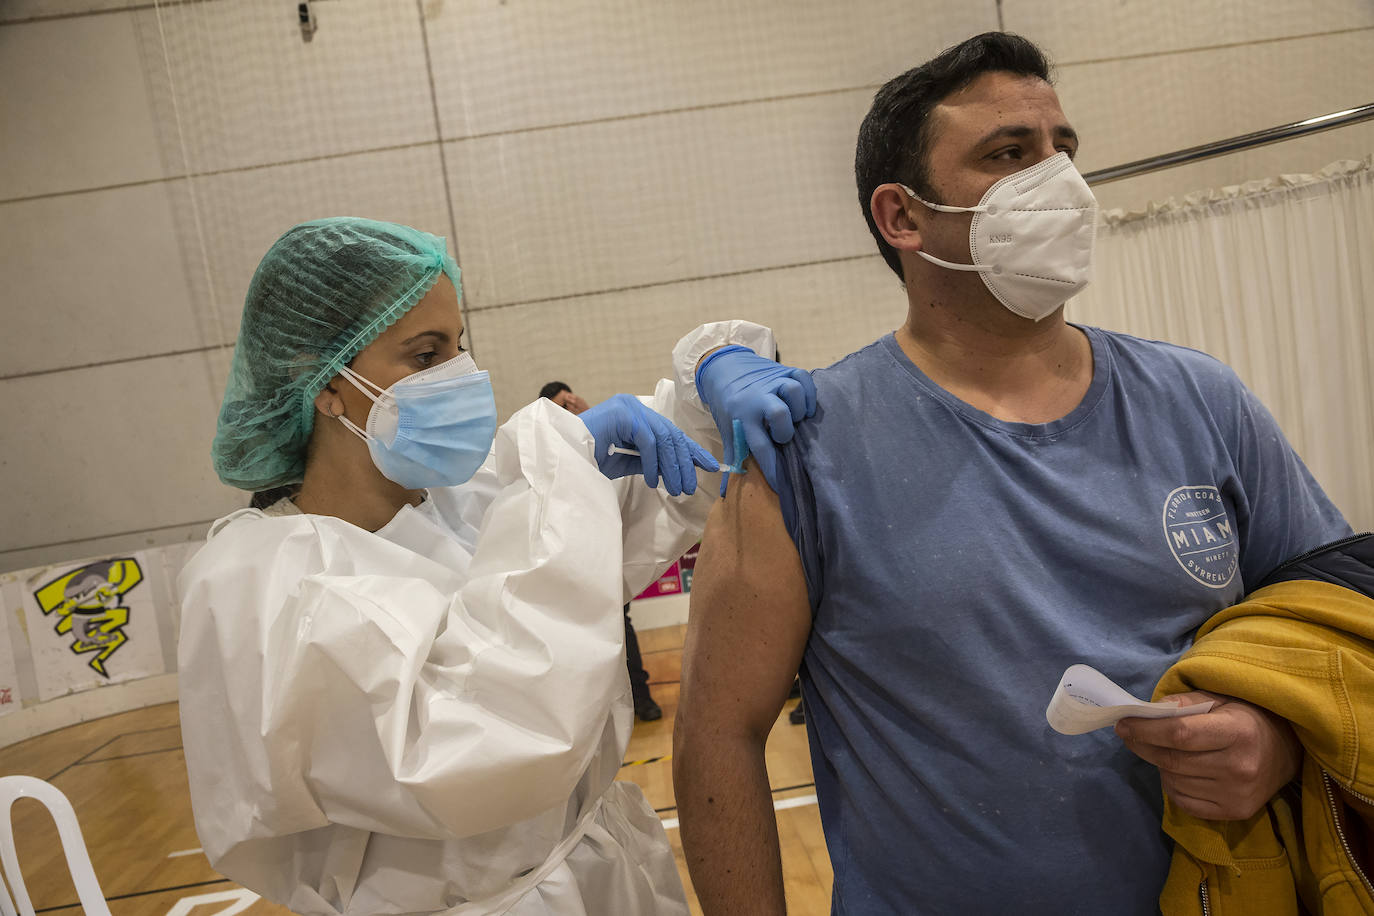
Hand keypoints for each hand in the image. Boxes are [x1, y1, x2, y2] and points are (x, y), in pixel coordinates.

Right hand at [579, 394, 718, 495]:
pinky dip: (653, 462)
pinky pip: (648, 441)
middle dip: (685, 461)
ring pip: (663, 437)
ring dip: (672, 466)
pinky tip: (654, 480)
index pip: (670, 432)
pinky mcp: (623, 414)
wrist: (562, 456)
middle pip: (671, 434)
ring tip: (677, 488)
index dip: (690, 450)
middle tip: (691, 486)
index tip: (708, 466)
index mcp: (636, 414)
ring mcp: (629, 407)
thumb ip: (649, 460)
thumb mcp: (626, 461)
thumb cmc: (589, 459)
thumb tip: (676, 469)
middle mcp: (635, 406)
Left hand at [694, 346, 816, 496]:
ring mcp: (772, 381)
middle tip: (783, 436)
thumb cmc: (728, 405)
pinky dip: (808, 392)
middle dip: (785, 430)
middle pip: (778, 413)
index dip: (772, 468)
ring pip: (793, 391)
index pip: (760, 446)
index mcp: (742, 417)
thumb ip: (733, 456)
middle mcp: (758, 398)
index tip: (780, 483)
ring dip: (798, 408)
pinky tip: (805, 406)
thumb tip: (725, 492)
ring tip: (796, 418)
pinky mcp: (784, 369)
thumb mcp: (728, 429)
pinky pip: (803, 377)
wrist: (724, 368)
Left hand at [1114, 691, 1301, 819]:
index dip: (1145, 730)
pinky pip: (1184, 802)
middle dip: (1143, 746)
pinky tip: (1180, 772)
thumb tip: (1146, 712)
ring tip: (1166, 751)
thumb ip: (1183, 703)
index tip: (1123, 723)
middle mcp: (1240, 767)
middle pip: (1172, 760)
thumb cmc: (1246, 717)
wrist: (1285, 751)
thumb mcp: (1220, 698)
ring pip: (1174, 782)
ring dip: (1159, 765)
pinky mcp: (1235, 813)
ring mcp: (1237, 794)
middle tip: (1129, 734)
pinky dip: (1172, 786)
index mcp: (1238, 732)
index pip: (1179, 734)